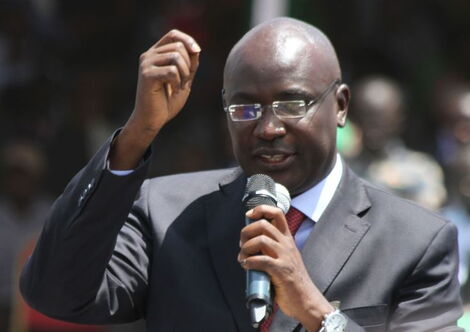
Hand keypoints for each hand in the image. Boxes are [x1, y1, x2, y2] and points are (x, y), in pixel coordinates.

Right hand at [109, 30, 200, 168]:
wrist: (153, 119)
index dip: (188, 40)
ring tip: (179, 87)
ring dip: (184, 74)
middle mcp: (149, 55)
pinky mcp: (146, 74)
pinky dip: (178, 82)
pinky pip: (172, 70)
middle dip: (188, 65)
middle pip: (178, 46)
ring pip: (176, 57)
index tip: (197, 51)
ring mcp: (146, 64)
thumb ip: (190, 64)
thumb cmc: (167, 101)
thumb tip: (196, 49)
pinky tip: (173, 90)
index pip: (173, 35)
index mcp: (156, 54)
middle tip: (183, 82)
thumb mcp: (184, 79)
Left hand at [238, 205, 333, 330]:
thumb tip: (249, 245)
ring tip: (243, 257)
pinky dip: (249, 262)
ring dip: (246, 248)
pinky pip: (261, 260)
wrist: (307, 300)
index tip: (249, 215)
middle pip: (263, 224)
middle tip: (242, 244)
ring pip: (261, 240)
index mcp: (287, 239)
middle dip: (246, 232)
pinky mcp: (281, 271)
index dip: (261, 209)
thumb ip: (270, 249)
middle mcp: (287, 245)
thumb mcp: (284, 258)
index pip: (277, 213)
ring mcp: (285, 257)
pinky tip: (246, 265)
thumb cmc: (292, 281)